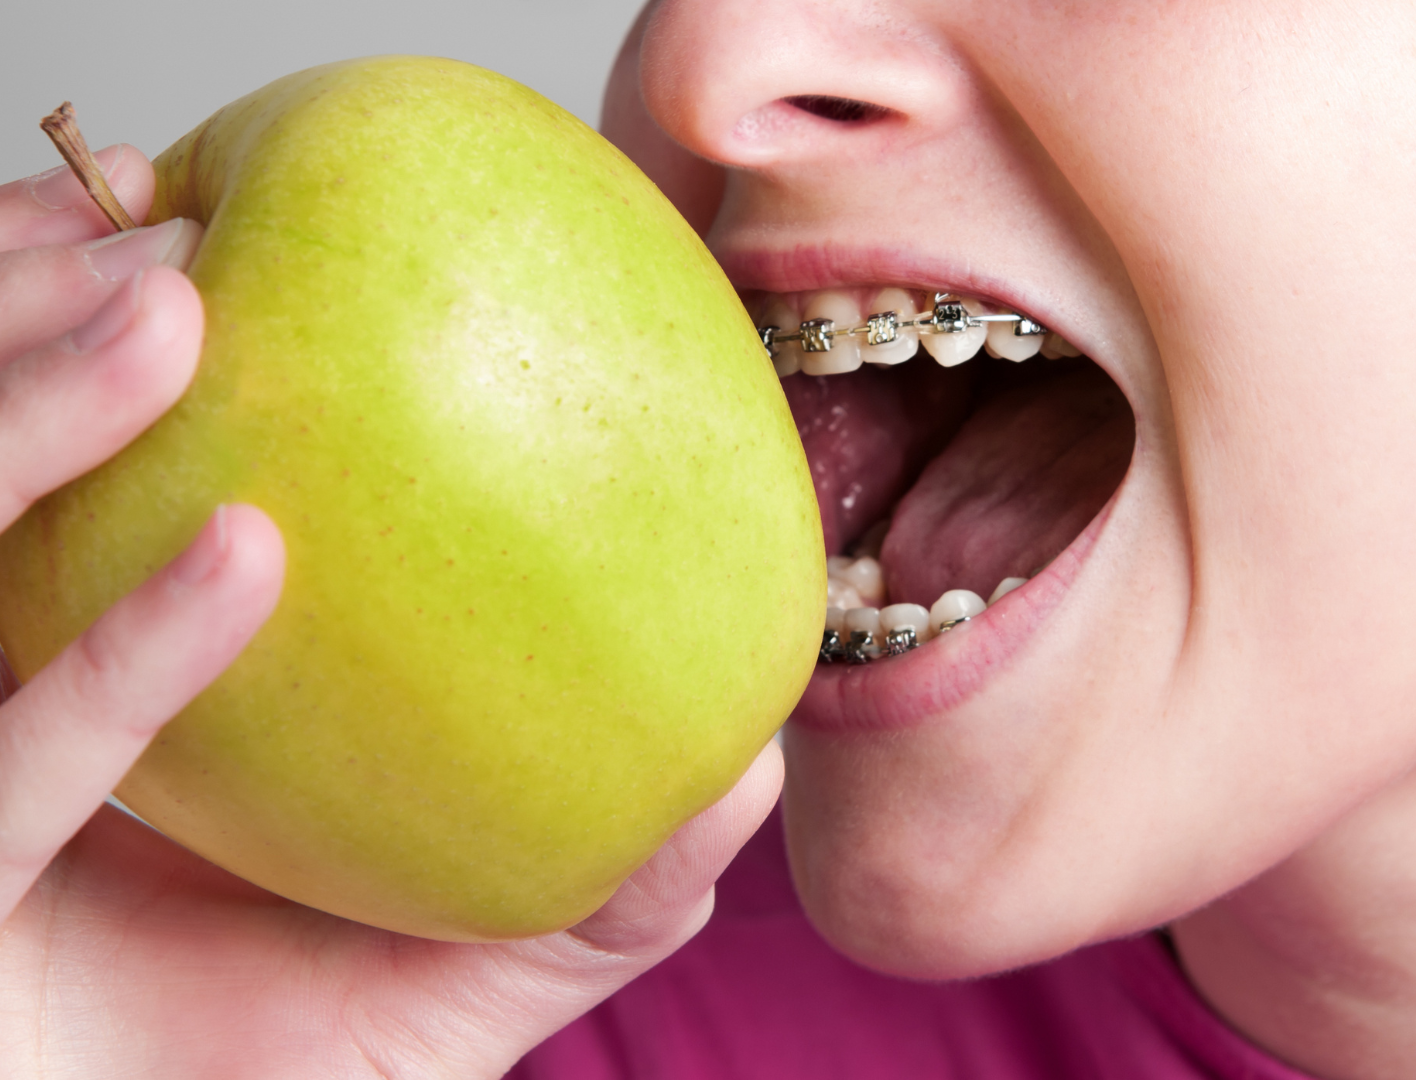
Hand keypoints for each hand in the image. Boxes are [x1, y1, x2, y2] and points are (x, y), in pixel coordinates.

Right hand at [0, 149, 783, 1077]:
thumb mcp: (459, 984)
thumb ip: (592, 892)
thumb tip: (745, 775)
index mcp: (89, 700)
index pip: (68, 493)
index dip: (91, 358)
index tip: (221, 244)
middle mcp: (0, 718)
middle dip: (32, 339)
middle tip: (182, 224)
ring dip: (38, 416)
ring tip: (184, 307)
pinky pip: (9, 764)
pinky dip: (124, 654)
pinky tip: (245, 557)